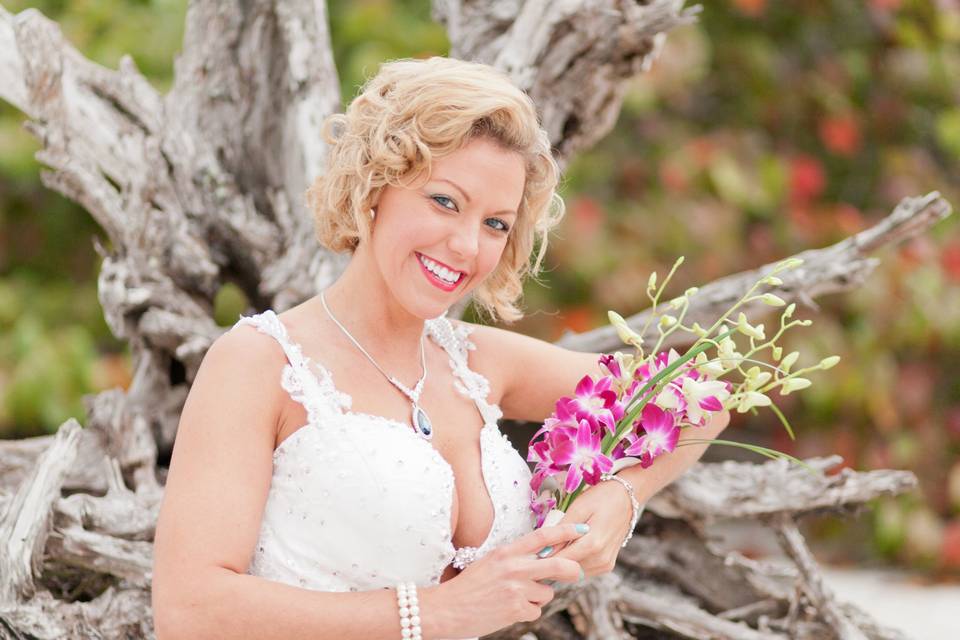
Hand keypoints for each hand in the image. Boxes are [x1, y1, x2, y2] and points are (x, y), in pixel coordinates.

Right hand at [420, 523, 585, 637]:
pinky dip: (526, 612)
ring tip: (513, 598)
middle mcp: (514, 567)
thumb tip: (542, 560)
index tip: (582, 528)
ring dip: (537, 598)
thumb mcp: (490, 562)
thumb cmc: (469, 586)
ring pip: (547, 593)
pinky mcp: (516, 609)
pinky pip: (535, 611)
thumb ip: (515, 558)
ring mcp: (516, 589)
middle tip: (577, 572)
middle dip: (573, 569)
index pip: (543, 536)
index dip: (566, 531)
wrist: (447, 609)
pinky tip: (508, 610)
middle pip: (559, 564)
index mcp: (507, 551)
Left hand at [542, 480, 634, 578]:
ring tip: (552, 548)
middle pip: (567, 570)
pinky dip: (573, 562)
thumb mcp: (578, 508)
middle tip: (536, 552)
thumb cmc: (601, 498)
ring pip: (574, 573)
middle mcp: (601, 559)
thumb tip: (544, 551)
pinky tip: (568, 548)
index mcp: (594, 544)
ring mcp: (605, 564)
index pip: (561, 560)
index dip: (543, 559)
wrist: (627, 498)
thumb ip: (562, 531)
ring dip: (562, 564)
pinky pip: (583, 570)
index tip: (529, 555)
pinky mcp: (607, 566)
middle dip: (551, 562)